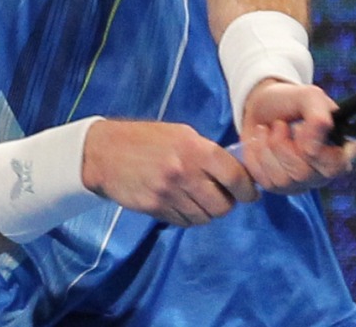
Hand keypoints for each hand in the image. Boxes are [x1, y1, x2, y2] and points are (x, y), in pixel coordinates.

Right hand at [80, 120, 257, 226]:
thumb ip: (208, 152)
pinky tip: (184, 204)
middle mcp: (184, 172)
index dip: (247, 189)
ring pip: (204, 217)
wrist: (105, 153)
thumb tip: (236, 171)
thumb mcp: (181, 134)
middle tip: (224, 196)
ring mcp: (169, 193)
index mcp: (195, 149)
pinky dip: (190, 217)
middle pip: (222, 204)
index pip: (235, 176)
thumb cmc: (147, 138)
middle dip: (227, 203)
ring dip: (208, 212)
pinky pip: (184, 222)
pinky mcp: (155, 208)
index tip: (250, 193)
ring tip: (201, 199)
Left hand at [238, 80, 355, 194]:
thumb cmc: (290, 101)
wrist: (261, 105)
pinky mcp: (276, 187)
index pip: (336, 165)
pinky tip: (259, 141)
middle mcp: (322, 172)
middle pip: (304, 174)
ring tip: (267, 129)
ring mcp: (299, 182)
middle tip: (280, 125)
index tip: (300, 127)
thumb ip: (318, 118)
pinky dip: (255, 156)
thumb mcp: (309, 97)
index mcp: (338, 149)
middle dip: (283, 145)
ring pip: (282, 180)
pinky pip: (264, 181)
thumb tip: (312, 150)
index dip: (316, 151)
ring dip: (267, 148)